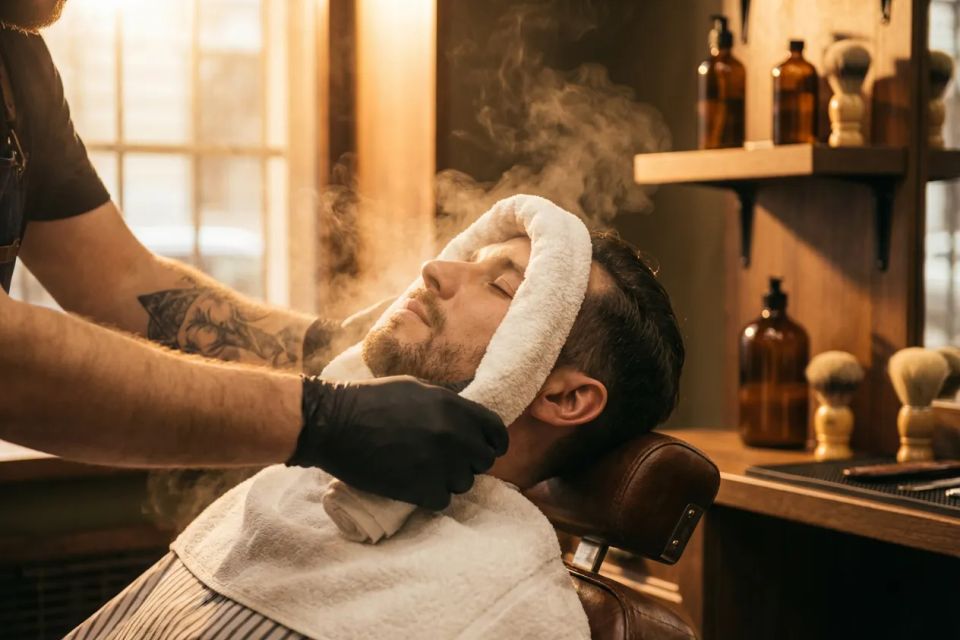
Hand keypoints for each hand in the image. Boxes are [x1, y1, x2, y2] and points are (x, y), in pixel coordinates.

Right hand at [288, 375, 507, 509]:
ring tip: (425, 472)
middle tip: (448, 462)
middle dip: (469, 462)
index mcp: (454, 407)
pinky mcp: (421, 489)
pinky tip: (415, 486)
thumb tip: (466, 419)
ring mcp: (439, 464)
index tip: (489, 449)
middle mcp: (453, 435)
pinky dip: (431, 496)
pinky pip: (444, 500)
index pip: (495, 430)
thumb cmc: (370, 400)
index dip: (494, 442)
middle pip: (484, 461)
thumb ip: (447, 405)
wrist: (335, 423)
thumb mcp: (416, 389)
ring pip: (465, 483)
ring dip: (449, 480)